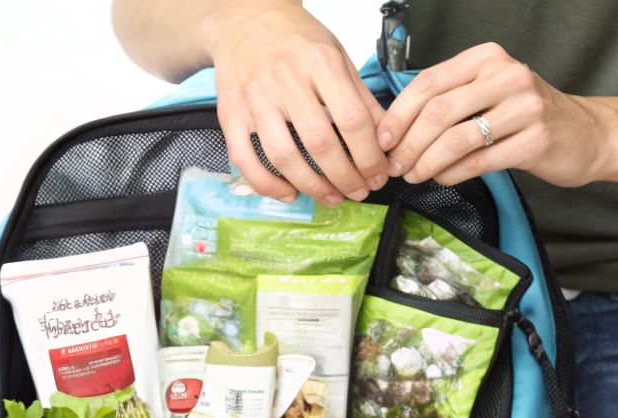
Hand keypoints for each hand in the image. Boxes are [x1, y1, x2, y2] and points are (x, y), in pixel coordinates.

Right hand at [206, 3, 389, 203]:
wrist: (243, 19)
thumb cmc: (295, 39)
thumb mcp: (337, 56)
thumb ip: (361, 98)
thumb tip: (386, 139)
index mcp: (319, 63)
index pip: (352, 120)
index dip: (369, 156)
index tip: (378, 174)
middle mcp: (285, 80)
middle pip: (320, 144)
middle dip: (346, 178)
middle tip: (360, 191)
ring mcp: (254, 99)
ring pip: (284, 157)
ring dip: (313, 187)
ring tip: (333, 197)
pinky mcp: (230, 114)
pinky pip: (245, 159)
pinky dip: (268, 185)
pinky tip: (289, 193)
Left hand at [377, 42, 616, 188]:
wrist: (588, 134)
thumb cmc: (529, 116)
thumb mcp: (490, 93)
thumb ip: (451, 101)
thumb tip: (396, 128)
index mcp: (488, 58)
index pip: (429, 83)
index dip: (398, 115)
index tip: (381, 140)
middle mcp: (507, 75)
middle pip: (439, 112)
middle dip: (408, 144)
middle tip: (394, 166)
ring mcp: (524, 107)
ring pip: (456, 139)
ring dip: (427, 163)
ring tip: (414, 176)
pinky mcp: (535, 140)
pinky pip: (479, 161)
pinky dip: (452, 174)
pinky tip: (442, 179)